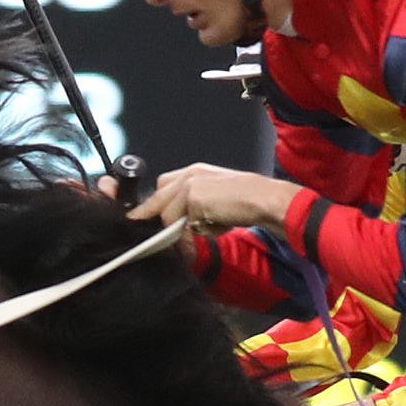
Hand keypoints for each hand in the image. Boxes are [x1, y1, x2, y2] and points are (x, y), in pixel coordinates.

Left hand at [131, 164, 302, 228]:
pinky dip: (196, 230)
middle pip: (159, 197)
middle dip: (161, 216)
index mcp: (195, 171)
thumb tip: (181, 226)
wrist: (263, 199)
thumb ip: (195, 207)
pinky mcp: (192, 197)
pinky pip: (180, 223)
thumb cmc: (246, 202)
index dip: (155, 205)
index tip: (142, 217)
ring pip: (168, 215)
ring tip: (213, 225)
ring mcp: (190, 185)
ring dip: (184, 228)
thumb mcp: (216, 200)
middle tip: (161, 234)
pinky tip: (218, 225)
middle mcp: (190, 174)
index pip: (164, 186)